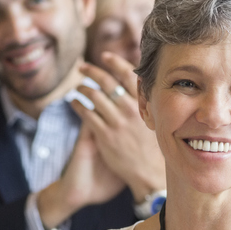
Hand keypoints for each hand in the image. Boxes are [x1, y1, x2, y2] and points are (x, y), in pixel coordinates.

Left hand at [73, 56, 165, 199]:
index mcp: (144, 104)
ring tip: (78, 87)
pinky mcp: (105, 135)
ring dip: (84, 88)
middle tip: (82, 67)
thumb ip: (146, 103)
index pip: (128, 75)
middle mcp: (130, 110)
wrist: (150, 174)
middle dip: (92, 71)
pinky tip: (74, 102)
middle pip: (107, 82)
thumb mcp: (156, 121)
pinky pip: (87, 115)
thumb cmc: (154, 148)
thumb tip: (140, 86)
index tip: (105, 56)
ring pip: (95, 97)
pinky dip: (78, 105)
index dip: (115, 62)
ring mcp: (117, 122)